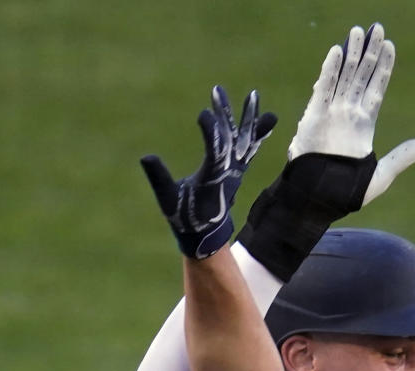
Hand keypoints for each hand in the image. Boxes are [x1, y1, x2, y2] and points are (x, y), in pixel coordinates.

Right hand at [142, 86, 276, 258]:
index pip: (215, 150)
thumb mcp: (168, 199)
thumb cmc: (184, 217)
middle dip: (224, 114)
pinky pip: (251, 149)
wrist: (206, 235)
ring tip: (254, 94)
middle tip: (217, 90)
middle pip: (230, 138)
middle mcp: (228, 173)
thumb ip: (159, 178)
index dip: (211, 130)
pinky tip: (268, 118)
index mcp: (212, 178)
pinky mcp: (238, 171)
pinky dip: (258, 134)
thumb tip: (146, 157)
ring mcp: (235, 171)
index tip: (203, 112)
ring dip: (249, 118)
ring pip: (245, 140)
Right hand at [288, 22, 414, 203]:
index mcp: (365, 124)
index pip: (377, 88)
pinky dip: (329, 70)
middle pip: (361, 75)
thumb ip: (402, 158)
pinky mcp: (315, 116)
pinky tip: (337, 51)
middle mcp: (349, 114)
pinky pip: (323, 88)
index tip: (390, 46)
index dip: (384, 68)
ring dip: (351, 53)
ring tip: (358, 31)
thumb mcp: (381, 176)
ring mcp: (332, 113)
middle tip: (377, 28)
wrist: (319, 198)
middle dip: (369, 52)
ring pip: (344, 76)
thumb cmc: (347, 193)